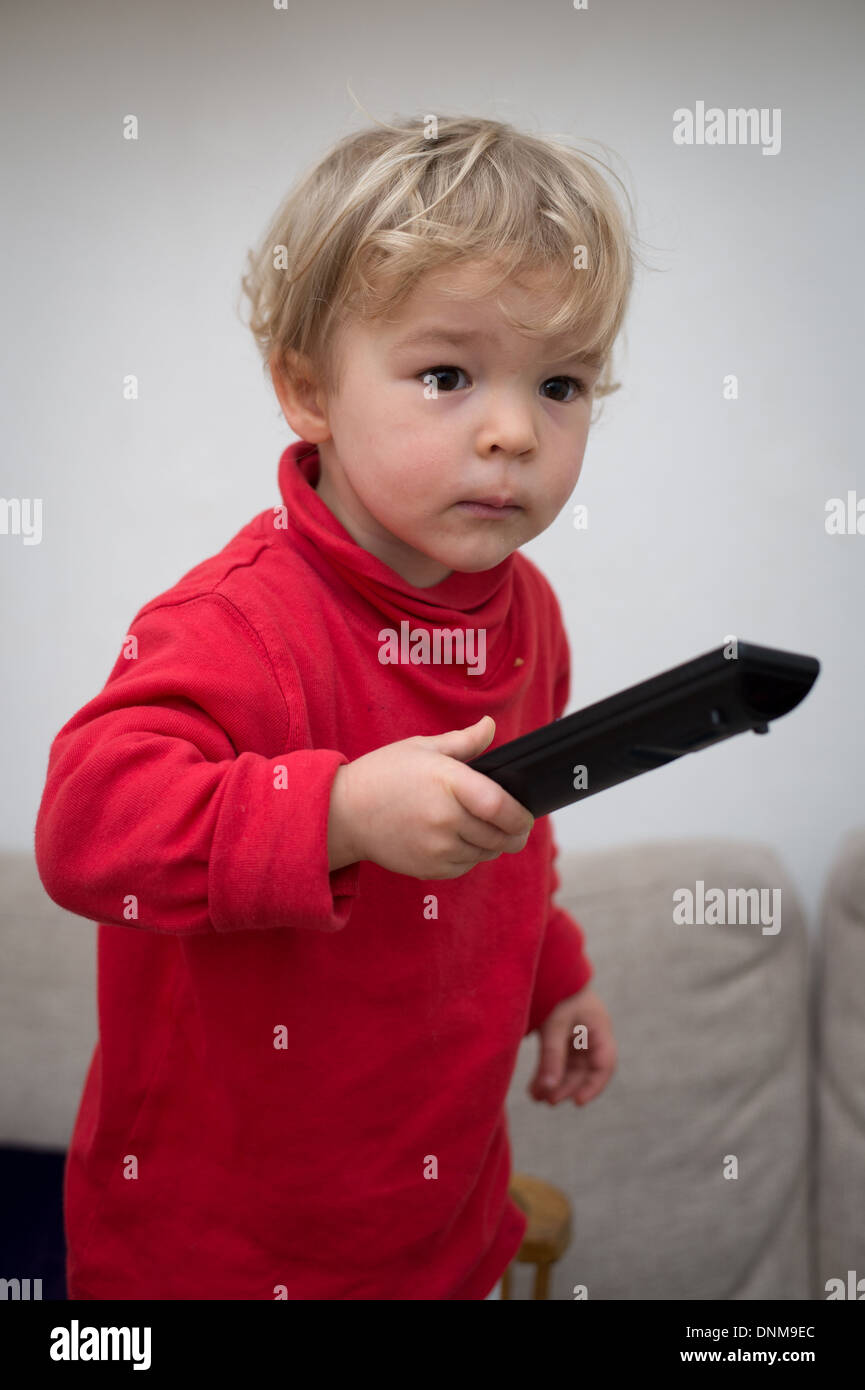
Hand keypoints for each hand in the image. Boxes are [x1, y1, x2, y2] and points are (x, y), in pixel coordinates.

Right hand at [329, 715, 534, 879]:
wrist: (343, 813)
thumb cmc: (383, 775)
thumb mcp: (422, 748)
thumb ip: (463, 742)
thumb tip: (490, 727)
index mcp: (448, 783)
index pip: (500, 806)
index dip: (521, 816)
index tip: (527, 815)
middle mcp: (445, 819)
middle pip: (499, 835)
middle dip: (514, 833)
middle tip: (517, 827)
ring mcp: (437, 847)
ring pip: (485, 853)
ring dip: (492, 844)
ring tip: (485, 829)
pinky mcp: (429, 869)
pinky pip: (465, 866)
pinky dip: (470, 856)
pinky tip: (460, 840)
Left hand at [528, 986, 616, 1106]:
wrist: (546, 965)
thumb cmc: (556, 992)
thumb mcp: (554, 1024)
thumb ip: (552, 1056)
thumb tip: (548, 1089)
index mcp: (599, 1029)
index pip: (604, 1064)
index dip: (594, 1086)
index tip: (578, 1102)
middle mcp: (591, 1035)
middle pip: (583, 1070)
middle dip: (565, 1087)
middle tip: (547, 1101)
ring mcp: (576, 1036)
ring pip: (569, 1068)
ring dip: (554, 1083)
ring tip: (535, 1097)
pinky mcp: (561, 1036)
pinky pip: (557, 1060)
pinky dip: (546, 1073)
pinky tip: (534, 1088)